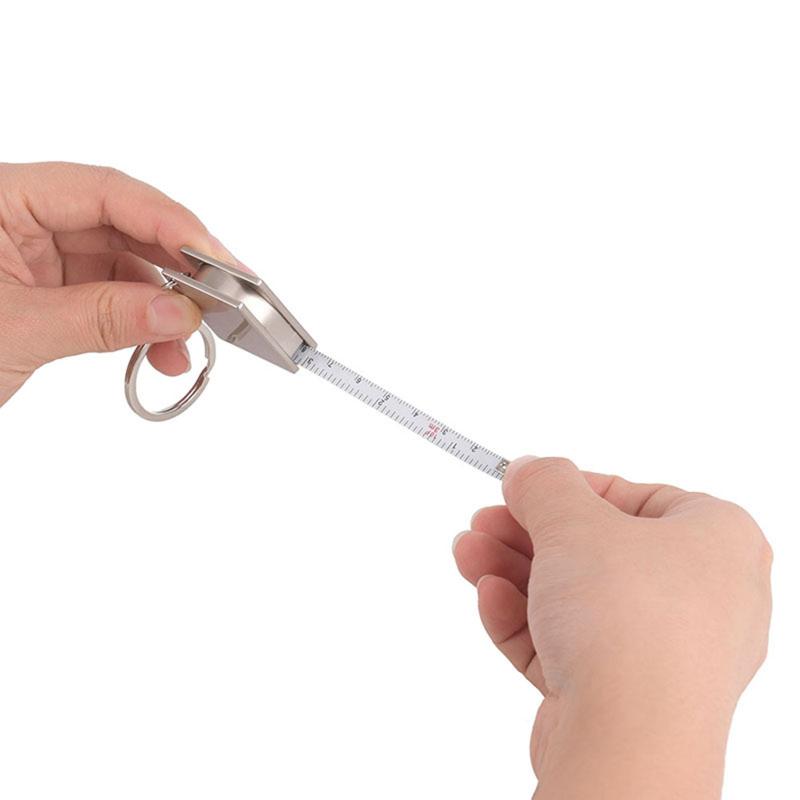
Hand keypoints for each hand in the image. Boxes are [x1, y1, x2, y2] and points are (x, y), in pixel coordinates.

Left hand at [0, 161, 235, 406]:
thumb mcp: (12, 331)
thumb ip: (102, 318)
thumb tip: (180, 312)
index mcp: (0, 199)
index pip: (103, 191)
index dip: (168, 222)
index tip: (215, 259)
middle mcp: (21, 218)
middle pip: (122, 226)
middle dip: (175, 268)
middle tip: (222, 299)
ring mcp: (34, 255)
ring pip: (121, 266)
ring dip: (162, 306)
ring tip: (184, 345)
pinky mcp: (45, 291)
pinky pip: (108, 298)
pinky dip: (138, 324)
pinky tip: (158, 351)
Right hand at [453, 457, 771, 798]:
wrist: (630, 742)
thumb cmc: (626, 616)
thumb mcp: (574, 522)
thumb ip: (546, 484)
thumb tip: (529, 470)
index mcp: (717, 539)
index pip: (634, 497)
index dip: (568, 489)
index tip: (521, 487)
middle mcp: (703, 595)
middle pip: (597, 550)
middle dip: (526, 535)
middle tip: (481, 521)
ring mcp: (667, 650)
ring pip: (577, 599)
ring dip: (515, 573)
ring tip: (466, 553)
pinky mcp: (629, 693)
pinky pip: (575, 644)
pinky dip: (528, 619)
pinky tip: (489, 598)